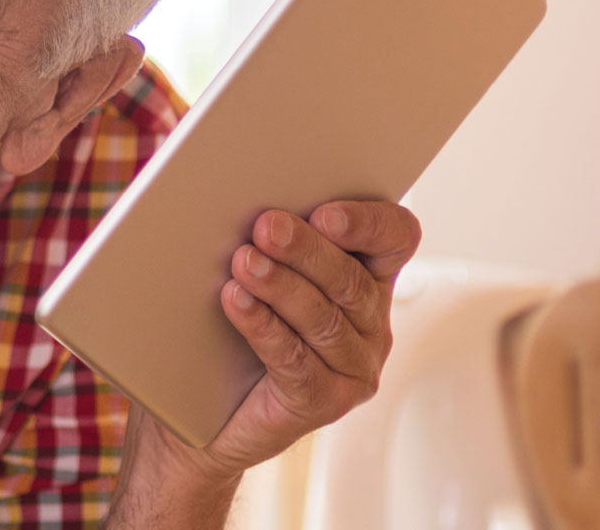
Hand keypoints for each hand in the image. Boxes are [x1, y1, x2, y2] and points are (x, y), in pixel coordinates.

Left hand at [125, 199, 422, 494]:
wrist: (203, 407)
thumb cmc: (228, 325)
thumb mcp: (255, 266)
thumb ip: (267, 232)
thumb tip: (241, 192)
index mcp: (368, 276)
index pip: (396, 237)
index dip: (369, 222)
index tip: (326, 212)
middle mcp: (372, 322)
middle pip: (350, 279)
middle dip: (307, 250)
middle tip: (267, 226)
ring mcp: (353, 366)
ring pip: (324, 319)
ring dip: (281, 286)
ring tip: (243, 262)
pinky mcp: (325, 401)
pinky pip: (297, 361)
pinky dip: (265, 328)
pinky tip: (237, 302)